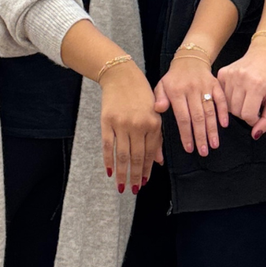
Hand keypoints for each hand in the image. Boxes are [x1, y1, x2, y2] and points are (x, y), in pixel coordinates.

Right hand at [99, 63, 162, 192]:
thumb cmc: (141, 95)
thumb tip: (158, 162)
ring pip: (122, 155)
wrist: (121, 76)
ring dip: (122, 173)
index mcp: (153, 124)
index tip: (145, 182)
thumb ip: (156, 137)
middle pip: (136, 157)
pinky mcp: (107, 122)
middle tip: (133, 190)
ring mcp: (121, 124)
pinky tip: (110, 171)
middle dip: (135, 176)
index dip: (147, 170)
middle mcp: (138, 125)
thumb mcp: (155, 113)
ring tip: (122, 186)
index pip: (150, 153)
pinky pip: (108, 145)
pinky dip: (108, 160)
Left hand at [154, 54, 228, 156]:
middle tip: (203, 152)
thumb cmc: (174, 78)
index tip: (189, 148)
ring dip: (213, 129)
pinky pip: (221, 99)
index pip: (182, 117)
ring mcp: (205, 87)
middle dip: (201, 136)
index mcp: (176, 92)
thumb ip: (159, 98)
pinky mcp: (215, 84)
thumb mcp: (161, 85)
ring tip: (214, 144)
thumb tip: (159, 109)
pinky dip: (223, 112)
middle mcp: (191, 90)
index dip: (186, 134)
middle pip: (197, 117)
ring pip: (210, 111)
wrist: (190, 59)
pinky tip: (224, 125)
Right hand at [217, 42, 265, 139]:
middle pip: (235, 111)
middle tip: (253, 104)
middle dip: (245, 113)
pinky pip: (221, 95)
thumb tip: (255, 134)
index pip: (247, 115)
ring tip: (246, 97)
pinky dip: (228, 97)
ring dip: (236, 106)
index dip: (254, 119)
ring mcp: (230, 75)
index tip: (258, 113)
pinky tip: (238, 91)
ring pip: (227, 105)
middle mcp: (241, 79)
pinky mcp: (222, 72)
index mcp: (257, 85)